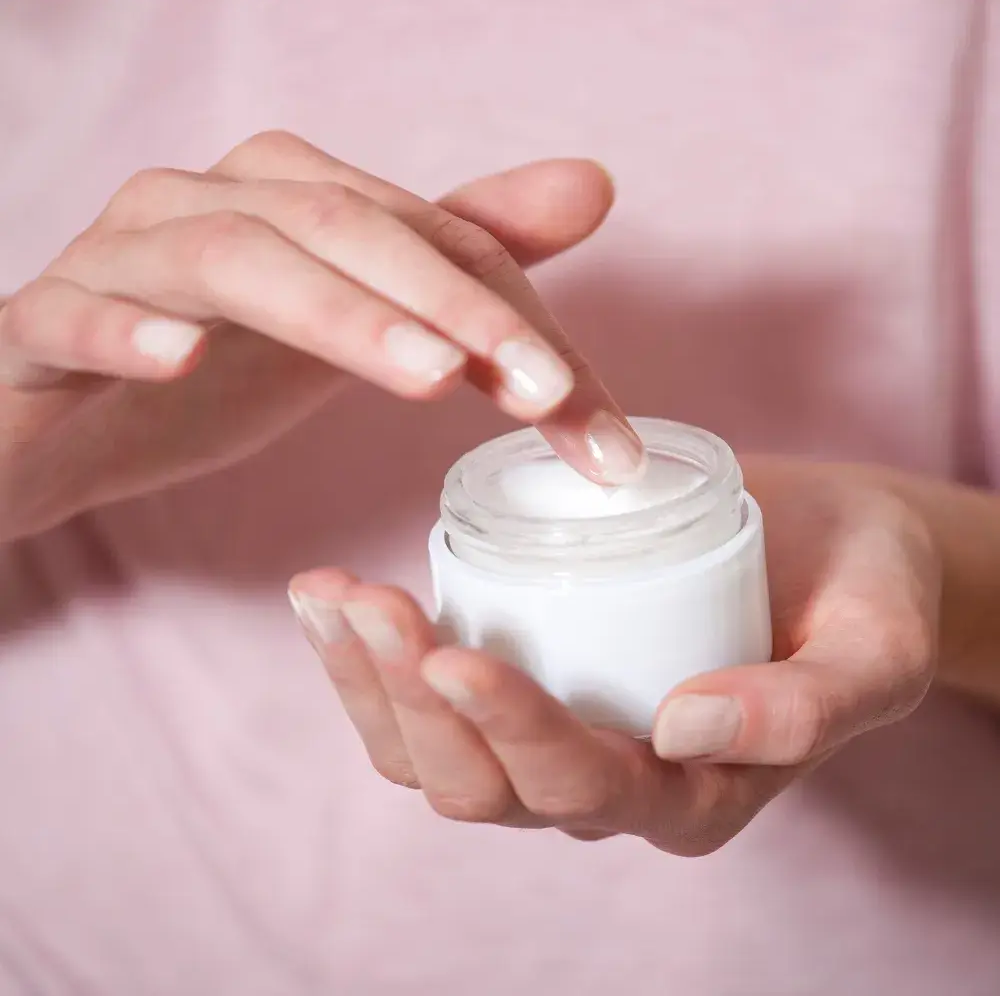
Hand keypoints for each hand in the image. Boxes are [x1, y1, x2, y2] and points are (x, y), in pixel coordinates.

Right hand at [0, 133, 642, 540]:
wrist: (59, 424)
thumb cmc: (214, 370)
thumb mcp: (356, 323)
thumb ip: (460, 263)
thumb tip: (591, 186)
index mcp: (295, 201)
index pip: (432, 241)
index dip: (519, 321)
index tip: (593, 422)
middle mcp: (211, 203)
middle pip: (348, 229)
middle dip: (454, 307)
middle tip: (543, 392)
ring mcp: (121, 259)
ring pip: (231, 257)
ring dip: (334, 311)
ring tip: (428, 373)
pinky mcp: (40, 325)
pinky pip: (72, 312)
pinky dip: (123, 326)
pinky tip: (180, 358)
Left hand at [288, 457, 938, 853]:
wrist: (830, 549)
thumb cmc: (862, 598)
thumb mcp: (872, 651)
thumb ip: (805, 707)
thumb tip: (684, 722)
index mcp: (686, 792)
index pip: (581, 785)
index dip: (514, 730)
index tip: (458, 651)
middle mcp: (605, 782)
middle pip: (479, 785)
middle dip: (414, 700)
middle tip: (367, 600)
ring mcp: (552, 734)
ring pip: (429, 754)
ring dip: (367, 681)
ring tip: (326, 594)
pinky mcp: (524, 676)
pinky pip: (423, 701)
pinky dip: (368, 658)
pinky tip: (331, 598)